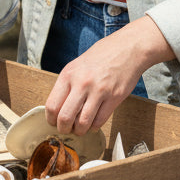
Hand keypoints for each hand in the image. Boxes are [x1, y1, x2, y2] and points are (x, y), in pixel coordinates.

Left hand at [44, 16, 171, 135]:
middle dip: (64, 129)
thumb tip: (58, 107)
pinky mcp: (115, 97)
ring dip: (80, 131)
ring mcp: (99, 91)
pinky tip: (93, 123)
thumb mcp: (77, 64)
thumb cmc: (102, 55)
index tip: (54, 122)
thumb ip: (68, 84)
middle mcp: (82, 83)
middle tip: (67, 130)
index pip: (52, 105)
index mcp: (69, 74)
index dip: (51, 119)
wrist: (128, 48)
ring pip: (83, 123)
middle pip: (65, 117)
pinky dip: (94, 127)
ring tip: (80, 129)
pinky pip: (100, 121)